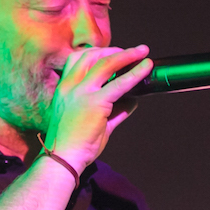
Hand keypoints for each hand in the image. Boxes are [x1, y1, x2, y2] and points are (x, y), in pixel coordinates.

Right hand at [43, 45, 152, 171]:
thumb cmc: (73, 145)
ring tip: (142, 52)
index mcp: (64, 88)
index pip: (77, 59)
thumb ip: (113, 111)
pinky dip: (135, 73)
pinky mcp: (95, 103)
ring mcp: (81, 93)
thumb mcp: (92, 122)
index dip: (97, 52)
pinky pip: (119, 84)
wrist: (62, 159)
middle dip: (114, 50)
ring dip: (127, 55)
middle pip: (92, 55)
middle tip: (133, 52)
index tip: (113, 54)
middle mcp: (70, 86)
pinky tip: (146, 67)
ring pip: (106, 63)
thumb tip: (132, 102)